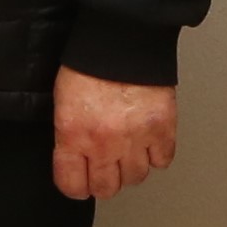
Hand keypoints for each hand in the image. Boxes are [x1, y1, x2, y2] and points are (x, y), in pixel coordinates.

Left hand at [54, 69, 178, 201]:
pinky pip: (162, 160)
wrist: (122, 37)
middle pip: (107, 188)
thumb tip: (76, 157)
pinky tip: (149, 142)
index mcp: (73, 135)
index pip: (72, 185)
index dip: (76, 186)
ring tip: (129, 151)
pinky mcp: (162, 129)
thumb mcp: (63, 102)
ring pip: (136, 178)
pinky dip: (157, 154)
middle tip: (107, 167)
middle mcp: (104, 143)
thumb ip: (69, 135)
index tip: (81, 181)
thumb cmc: (91, 63)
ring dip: (132, 168)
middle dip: (105, 180)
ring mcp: (135, 139)